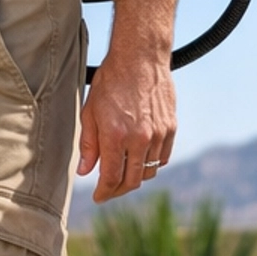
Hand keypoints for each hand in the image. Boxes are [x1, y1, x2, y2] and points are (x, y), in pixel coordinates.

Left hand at [78, 47, 176, 203]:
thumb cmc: (111, 82)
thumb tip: (86, 172)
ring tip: (123, 173)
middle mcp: (139, 138)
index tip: (98, 197)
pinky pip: (162, 158)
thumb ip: (88, 145)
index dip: (104, 192)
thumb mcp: (90, 112)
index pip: (111, 178)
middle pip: (132, 180)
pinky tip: (140, 159)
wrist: (140, 58)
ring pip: (148, 171)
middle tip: (109, 190)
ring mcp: (158, 134)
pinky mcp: (171, 128)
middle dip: (118, 190)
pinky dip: (151, 164)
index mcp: (115, 136)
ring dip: (135, 177)